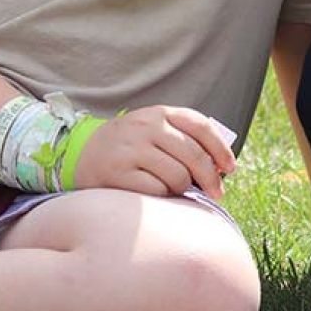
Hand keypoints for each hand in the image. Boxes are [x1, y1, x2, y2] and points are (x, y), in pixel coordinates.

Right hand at [72, 105, 236, 198]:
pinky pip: (157, 191)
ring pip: (178, 177)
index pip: (201, 126)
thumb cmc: (130, 147)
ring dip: (182, 189)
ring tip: (174, 190)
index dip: (221, 150)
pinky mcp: (118, 173)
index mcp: (159, 113)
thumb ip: (184, 138)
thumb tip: (221, 165)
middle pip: (195, 156)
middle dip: (211, 178)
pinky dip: (162, 197)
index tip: (230, 169)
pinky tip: (155, 194)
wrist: (81, 154)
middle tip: (217, 193)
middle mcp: (146, 127)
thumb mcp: (154, 130)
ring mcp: (131, 149)